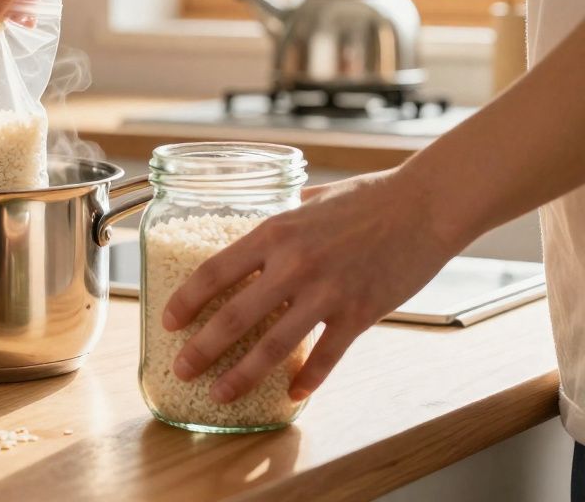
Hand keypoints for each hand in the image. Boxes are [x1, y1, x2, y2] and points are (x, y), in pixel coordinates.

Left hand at [161, 167, 459, 403]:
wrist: (426, 205)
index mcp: (275, 233)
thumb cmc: (370, 196)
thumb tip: (259, 225)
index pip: (214, 272)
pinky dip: (308, 380)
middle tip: (181, 370)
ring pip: (273, 346)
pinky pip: (327, 357)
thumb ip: (282, 217)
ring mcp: (327, 292)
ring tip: (220, 393)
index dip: (185, 301)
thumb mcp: (310, 199)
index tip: (167, 322)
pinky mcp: (360, 313)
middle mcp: (294, 265)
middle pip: (234, 316)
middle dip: (201, 349)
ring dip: (242, 375)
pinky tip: (292, 395)